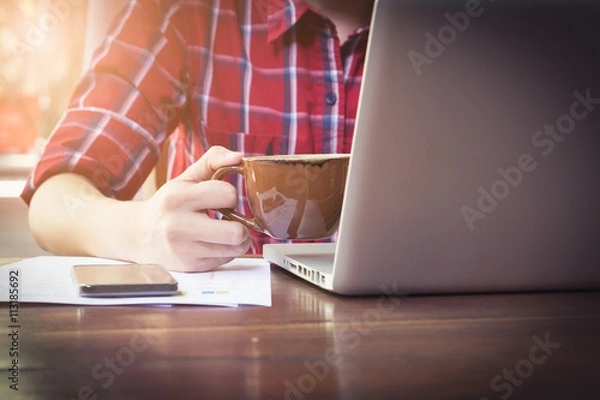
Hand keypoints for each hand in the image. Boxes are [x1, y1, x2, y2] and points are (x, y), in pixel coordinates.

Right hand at [136, 146, 250, 271]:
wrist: (139, 234)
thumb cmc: (169, 204)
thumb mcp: (186, 178)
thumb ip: (213, 160)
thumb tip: (239, 157)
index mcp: (179, 198)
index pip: (228, 195)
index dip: (231, 196)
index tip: (222, 199)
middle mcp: (179, 226)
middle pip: (236, 232)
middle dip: (241, 225)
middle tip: (232, 220)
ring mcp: (184, 250)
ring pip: (235, 249)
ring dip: (238, 240)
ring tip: (226, 231)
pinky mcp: (190, 266)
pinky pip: (225, 260)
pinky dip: (226, 251)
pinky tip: (214, 242)